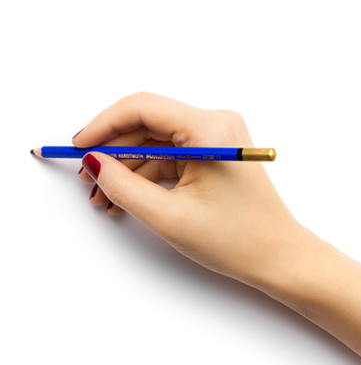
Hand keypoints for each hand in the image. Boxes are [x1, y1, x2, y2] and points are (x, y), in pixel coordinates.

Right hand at [75, 92, 310, 284]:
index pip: (142, 107)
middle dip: (114, 154)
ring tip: (106, 200)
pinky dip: (150, 176)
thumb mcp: (170, 216)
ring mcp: (218, 139)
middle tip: (88, 181)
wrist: (278, 257)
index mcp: (210, 130)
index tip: (78, 148)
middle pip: (148, 126)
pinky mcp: (217, 155)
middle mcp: (216, 125)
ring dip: (129, 170)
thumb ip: (124, 186)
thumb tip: (94, 162)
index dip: (103, 126)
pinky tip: (130, 199)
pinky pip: (173, 157)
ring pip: (158, 144)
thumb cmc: (237, 240)